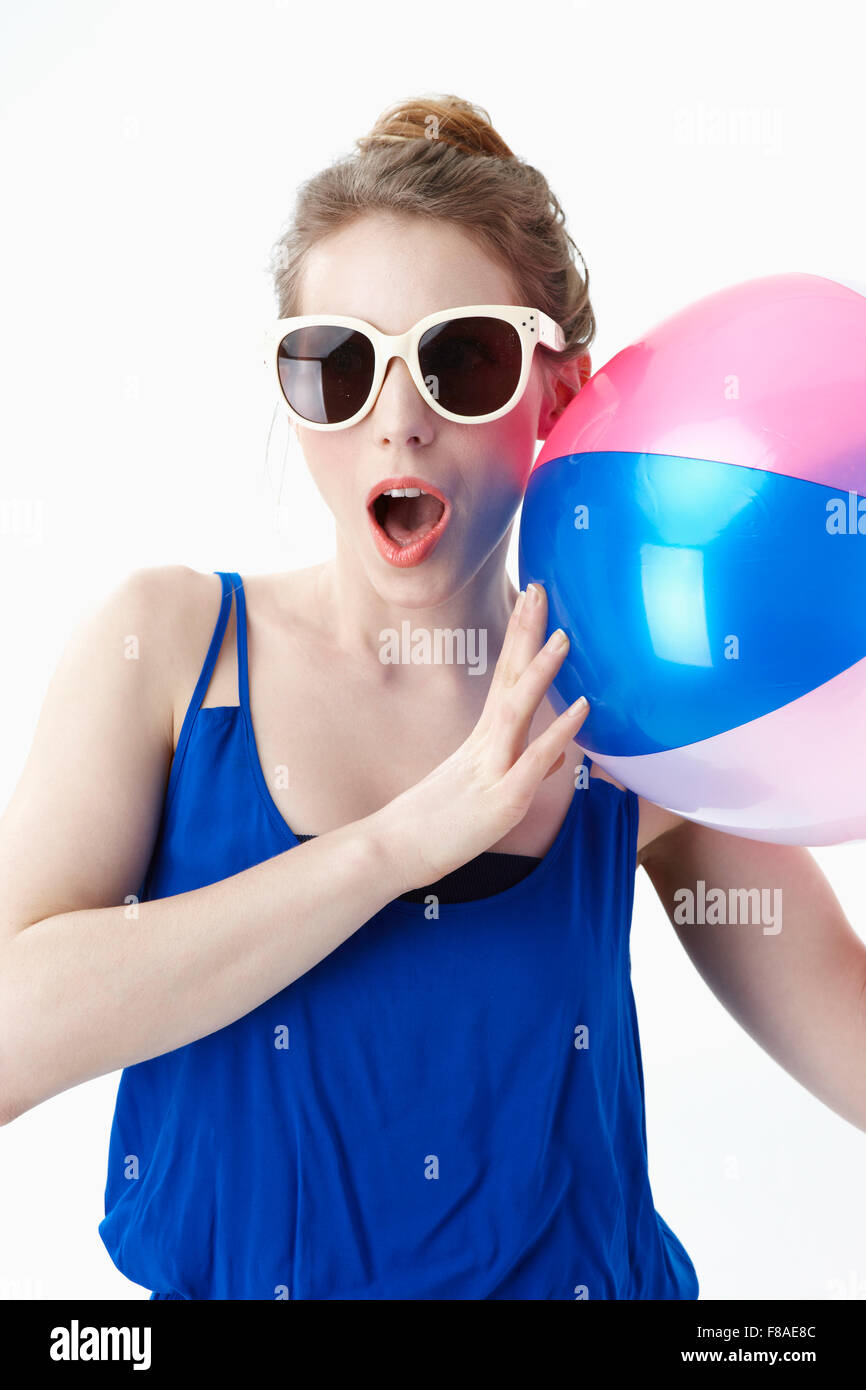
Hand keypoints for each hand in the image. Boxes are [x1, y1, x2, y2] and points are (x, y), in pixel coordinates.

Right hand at [374, 583, 589, 890]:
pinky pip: (533, 759)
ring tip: (565, 636)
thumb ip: (525, 768)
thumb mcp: (489, 792)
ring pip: (519, 709)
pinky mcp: (502, 799)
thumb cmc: (440, 824)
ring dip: (541, 671)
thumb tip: (558, 754)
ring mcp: (493, 768)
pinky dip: (559, 731)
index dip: (521, 637)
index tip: (533, 599)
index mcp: (483, 739)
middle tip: (540, 588)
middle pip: (509, 676)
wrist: (394, 851)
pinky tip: (581, 708)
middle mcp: (487, 744)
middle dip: (526, 632)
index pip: (506, 676)